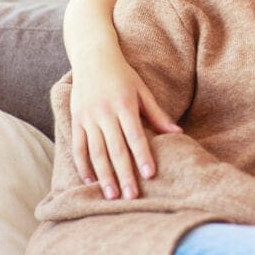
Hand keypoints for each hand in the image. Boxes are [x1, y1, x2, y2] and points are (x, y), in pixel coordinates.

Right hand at [70, 55, 181, 199]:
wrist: (93, 57)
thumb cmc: (123, 75)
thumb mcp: (142, 90)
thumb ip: (158, 114)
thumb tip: (179, 133)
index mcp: (124, 105)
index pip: (135, 136)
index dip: (143, 156)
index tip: (150, 175)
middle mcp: (105, 112)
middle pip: (115, 149)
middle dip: (124, 174)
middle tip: (132, 196)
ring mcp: (88, 117)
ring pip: (96, 152)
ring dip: (104, 175)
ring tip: (112, 195)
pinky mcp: (76, 119)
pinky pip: (78, 146)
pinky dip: (83, 165)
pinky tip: (90, 181)